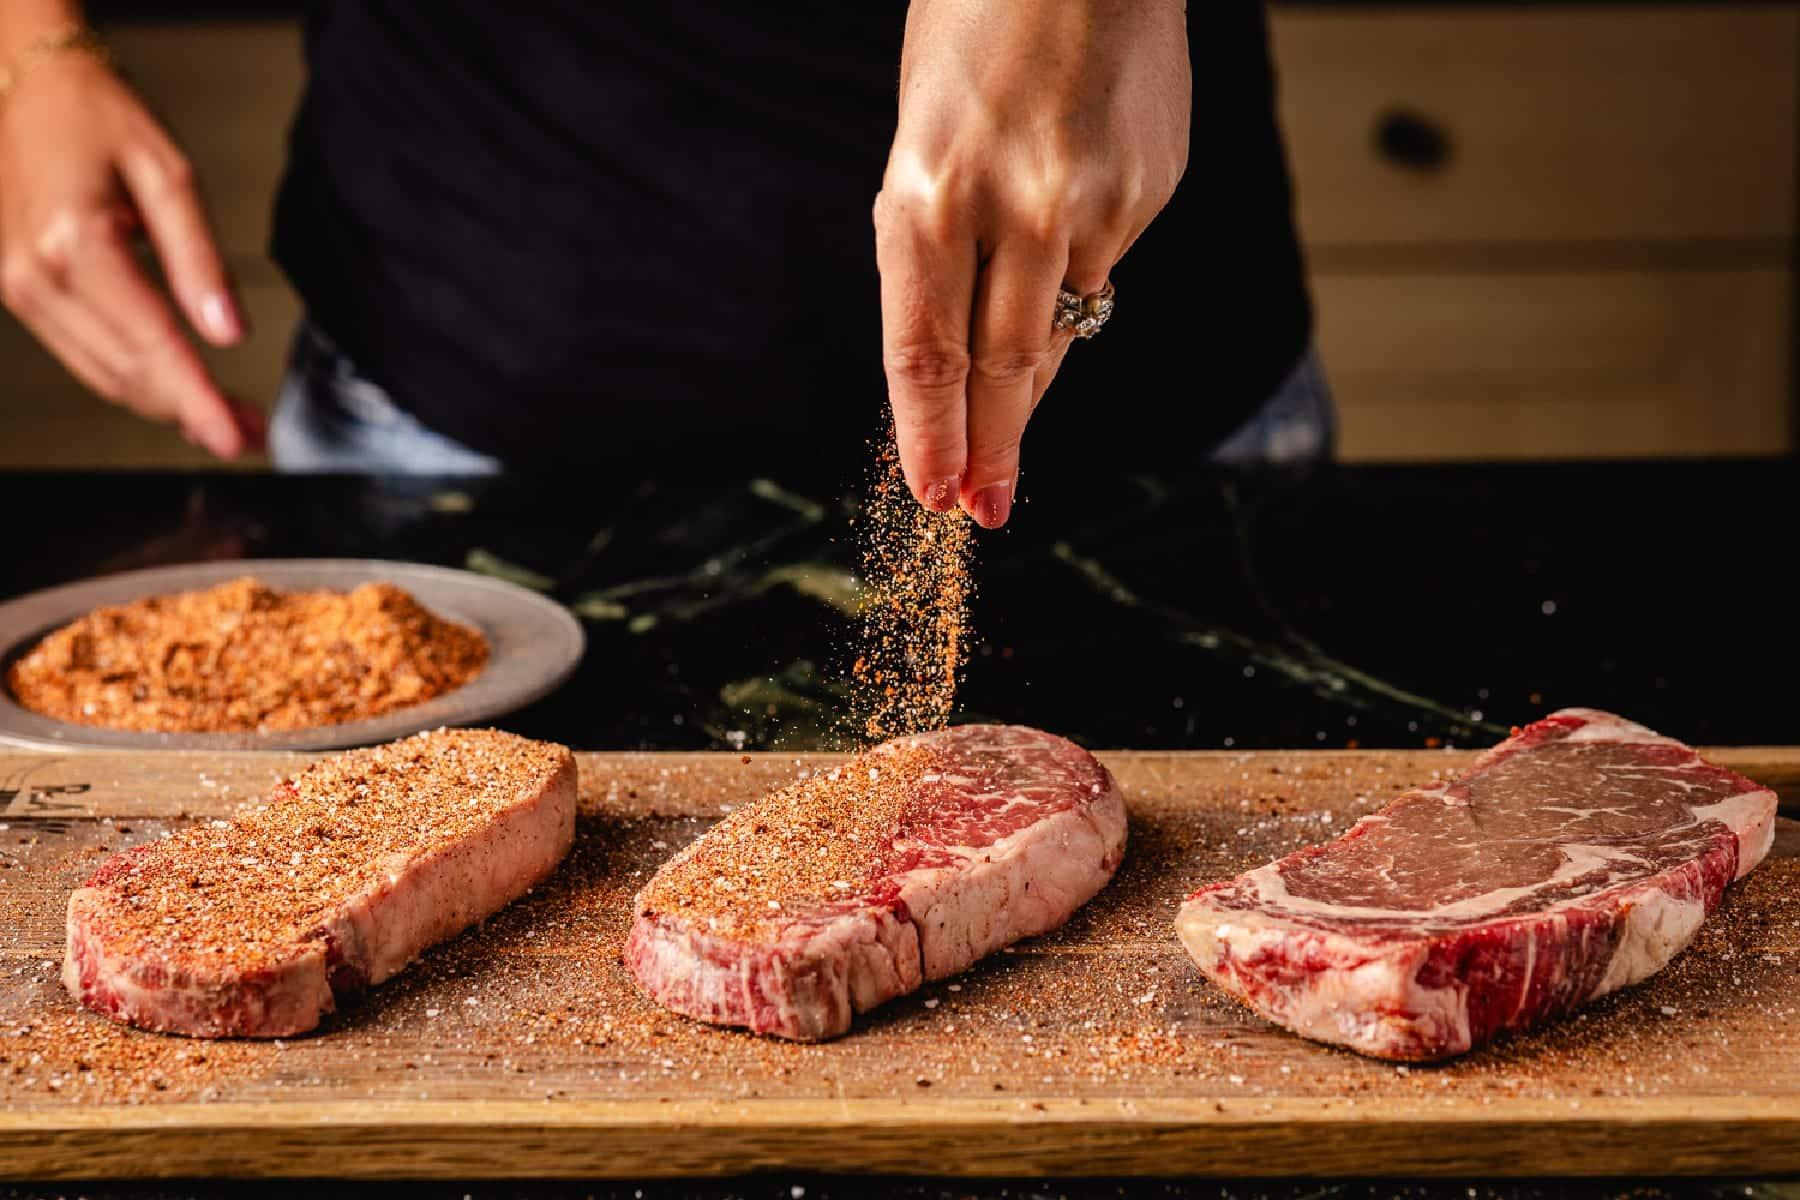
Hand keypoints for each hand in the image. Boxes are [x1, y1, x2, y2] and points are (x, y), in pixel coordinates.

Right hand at [0, 45, 261, 456]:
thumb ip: (200, 258)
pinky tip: (179, 390)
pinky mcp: (19, 293)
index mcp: (74, 242)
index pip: (152, 345)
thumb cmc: (97, 115)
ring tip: (229, 421)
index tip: (236, 437)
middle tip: (252, 434)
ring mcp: (18, 288)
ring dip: (167, 408)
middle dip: (193, 414)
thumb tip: (229, 332)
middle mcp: (34, 274)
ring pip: (103, 376)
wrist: (29, 86)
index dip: (199, 401)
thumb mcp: (170, 174)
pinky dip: (135, 381)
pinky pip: (84, 356)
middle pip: (127, 373)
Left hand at [874, 0, 1188, 527]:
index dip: (929, 436)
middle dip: (990, 451)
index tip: (936, 496)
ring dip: (1033, 389)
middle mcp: (1016, 211)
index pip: (925, 353)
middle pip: (1004, 370)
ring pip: (1063, 332)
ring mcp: (1096, 207)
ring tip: (1008, 434)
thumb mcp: (922, 133)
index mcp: (929, 194)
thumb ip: (937, 243)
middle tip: (983, 511)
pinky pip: (1102, 268)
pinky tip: (1063, 239)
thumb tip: (961, 350)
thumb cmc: (980, 23)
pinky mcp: (1149, 195)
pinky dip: (1075, 282)